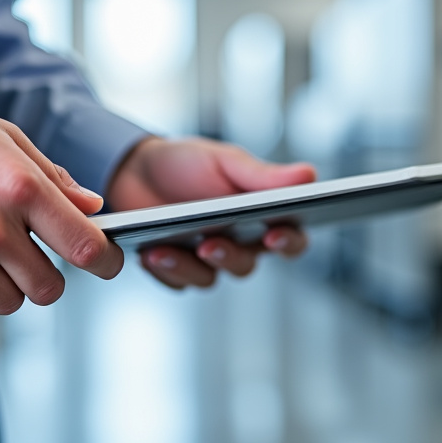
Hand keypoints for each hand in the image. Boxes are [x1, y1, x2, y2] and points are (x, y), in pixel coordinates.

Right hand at [0, 78, 123, 321]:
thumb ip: (51, 176)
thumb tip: (91, 205)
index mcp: (17, 186)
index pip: (86, 246)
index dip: (107, 261)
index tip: (106, 263)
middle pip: (49, 288)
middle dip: (46, 274)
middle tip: (26, 252)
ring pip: (8, 303)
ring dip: (3, 284)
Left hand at [107, 137, 315, 288]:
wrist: (132, 170)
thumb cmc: (187, 163)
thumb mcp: (223, 160)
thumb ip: (262, 175)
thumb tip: (309, 175)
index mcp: (259, 216)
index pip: (290, 238)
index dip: (289, 242)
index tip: (274, 234)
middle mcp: (237, 244)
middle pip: (246, 264)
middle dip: (229, 256)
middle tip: (210, 244)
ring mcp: (204, 260)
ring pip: (209, 279)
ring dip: (188, 266)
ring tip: (164, 249)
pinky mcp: (174, 269)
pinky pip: (176, 282)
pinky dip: (164, 270)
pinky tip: (149, 254)